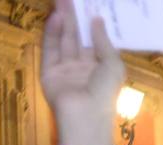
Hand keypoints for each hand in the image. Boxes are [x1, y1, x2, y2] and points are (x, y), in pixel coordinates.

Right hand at [40, 1, 124, 141]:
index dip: (93, 24)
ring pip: (64, 40)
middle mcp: (83, 67)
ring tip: (63, 1)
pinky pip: (51, 49)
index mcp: (102, 68)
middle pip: (78, 38)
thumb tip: (97, 20)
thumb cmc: (106, 92)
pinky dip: (52, 33)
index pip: (96, 41)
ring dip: (64, 21)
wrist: (85, 117)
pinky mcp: (50, 72)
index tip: (91, 6)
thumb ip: (103, 41)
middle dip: (76, 18)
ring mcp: (65, 70)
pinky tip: (56, 17)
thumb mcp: (113, 64)